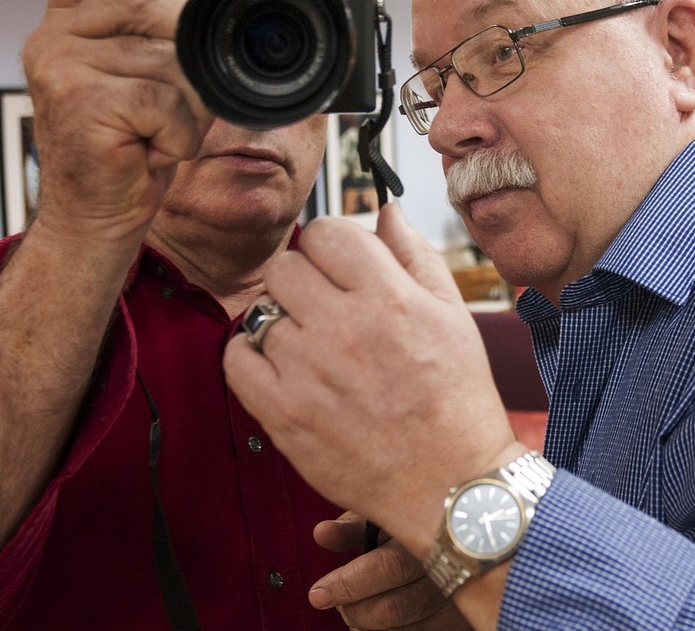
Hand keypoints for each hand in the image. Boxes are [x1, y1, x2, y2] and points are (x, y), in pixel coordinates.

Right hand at [20, 0, 211, 251]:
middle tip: (180, 103)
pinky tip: (151, 151)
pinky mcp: (79, 101)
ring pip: (169, 61)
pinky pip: (167, 102)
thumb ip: (164, 37)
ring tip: (159, 134)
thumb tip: (217, 12)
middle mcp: (53, 36)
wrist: (95, 219)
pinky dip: (179, 135)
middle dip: (190, 55)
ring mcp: (59, 66)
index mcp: (69, 20)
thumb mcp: (149, 78)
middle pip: (152, 4)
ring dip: (190, 108)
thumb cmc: (131, 149)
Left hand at [224, 204, 523, 553]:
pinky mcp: (285, 414)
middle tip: (322, 303)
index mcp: (388, 297)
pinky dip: (250, 356)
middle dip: (302, 277)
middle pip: (284, 266)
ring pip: (261, 313)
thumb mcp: (452, 315)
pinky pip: (236, 360)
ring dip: (282, 321)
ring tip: (310, 343)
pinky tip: (282, 365)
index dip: (331, 244)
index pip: (325, 231)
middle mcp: (344, 328)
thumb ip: (416, 255)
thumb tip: (386, 211)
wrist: (451, 482)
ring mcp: (309, 372)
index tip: (338, 263)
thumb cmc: (458, 398)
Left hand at [310, 513, 470, 630]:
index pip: (386, 568)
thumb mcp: (389, 515)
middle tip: (336, 603)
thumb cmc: (419, 520)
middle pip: (392, 608)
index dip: (347, 584)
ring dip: (368, 626)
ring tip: (354, 611)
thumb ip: (354, 527)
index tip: (317, 593)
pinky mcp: (460, 620)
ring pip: (404, 629)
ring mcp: (459, 600)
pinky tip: (377, 623)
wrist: (471, 533)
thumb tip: (321, 534)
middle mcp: (450, 569)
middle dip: (354, 610)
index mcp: (429, 534)